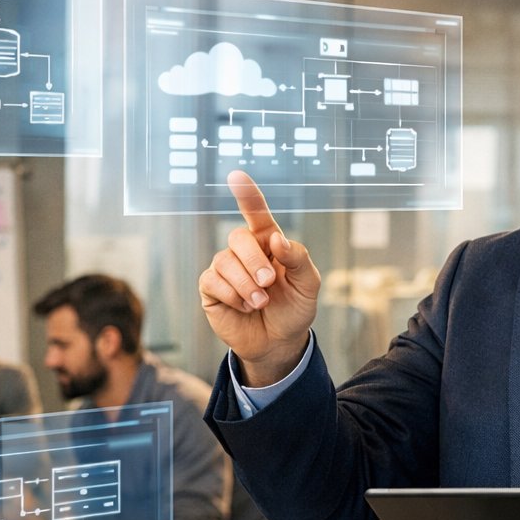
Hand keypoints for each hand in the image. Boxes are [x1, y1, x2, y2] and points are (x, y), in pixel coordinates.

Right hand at [198, 171, 321, 385]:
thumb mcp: (308, 284)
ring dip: (245, 284)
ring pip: (224, 260)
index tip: (236, 176)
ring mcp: (226, 268)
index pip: (257, 213)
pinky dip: (232, 296)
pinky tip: (245, 307)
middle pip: (239, 237)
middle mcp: (245, 251)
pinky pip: (212, 281)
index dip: (247, 194)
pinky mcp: (211, 288)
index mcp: (269, 242)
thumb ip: (298, 258)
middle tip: (269, 283)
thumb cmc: (294, 309)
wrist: (280, 342)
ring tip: (260, 302)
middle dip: (255, 261)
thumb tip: (277, 239)